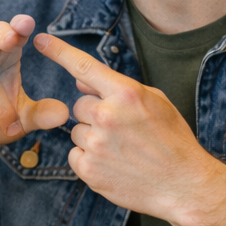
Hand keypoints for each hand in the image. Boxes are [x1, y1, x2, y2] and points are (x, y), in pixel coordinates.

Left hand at [33, 32, 225, 225]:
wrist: (183, 185)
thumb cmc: (172, 140)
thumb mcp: (156, 102)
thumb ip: (118, 88)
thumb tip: (81, 81)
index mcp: (125, 95)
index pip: (84, 67)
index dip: (59, 52)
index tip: (41, 40)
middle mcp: (107, 117)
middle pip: (79, 106)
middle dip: (95, 114)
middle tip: (122, 131)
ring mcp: (96, 145)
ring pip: (76, 131)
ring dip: (92, 137)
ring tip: (122, 150)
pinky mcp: (88, 170)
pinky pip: (75, 155)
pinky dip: (89, 159)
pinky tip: (114, 164)